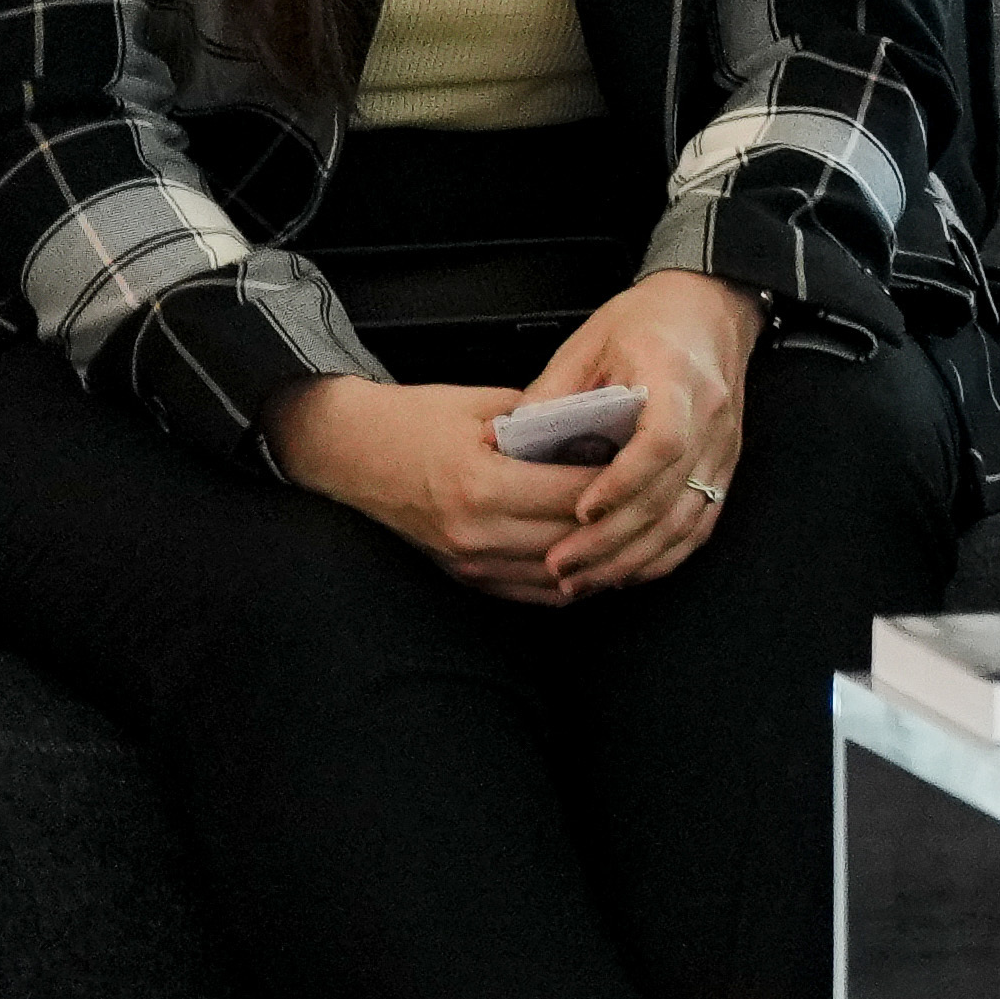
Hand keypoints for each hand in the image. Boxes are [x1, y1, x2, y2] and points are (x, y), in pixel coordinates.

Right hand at [274, 369, 619, 603]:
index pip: (575, 494)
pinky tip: (596, 558)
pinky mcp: (462, 575)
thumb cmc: (413, 421)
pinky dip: (570, 581)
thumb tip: (601, 431)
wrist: (348, 452)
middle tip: (652, 498)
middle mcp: (476, 532)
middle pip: (574, 538)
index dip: (622, 482)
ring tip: (633, 530)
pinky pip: (532, 593)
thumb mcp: (482, 405)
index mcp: (482, 484)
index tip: (650, 465)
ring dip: (600, 558)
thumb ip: (543, 422)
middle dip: (618, 520)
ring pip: (560, 575)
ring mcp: (468, 560)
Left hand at [512, 265, 761, 598]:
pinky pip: (701, 522)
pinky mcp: (724, 464)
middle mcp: (711, 419)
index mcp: (678, 379)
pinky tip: (628, 570)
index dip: (622, 483)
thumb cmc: (651, 319)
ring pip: (687, 520)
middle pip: (671, 496)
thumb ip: (554, 393)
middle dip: (614, 540)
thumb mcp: (590, 342)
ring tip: (585, 579)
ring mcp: (723, 446)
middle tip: (561, 565)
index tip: (581, 510)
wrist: (711, 308)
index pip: (662, 443)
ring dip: (636, 558)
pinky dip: (666, 554)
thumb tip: (510, 442)